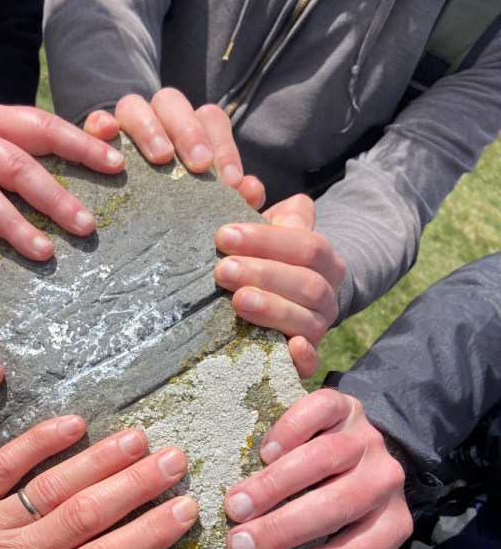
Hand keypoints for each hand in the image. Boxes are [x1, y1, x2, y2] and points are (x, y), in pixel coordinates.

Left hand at [0, 416, 198, 548]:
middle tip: (175, 460)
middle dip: (135, 485)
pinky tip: (71, 423)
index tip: (185, 509)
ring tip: (137, 439)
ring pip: (52, 486)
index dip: (150, 532)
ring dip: (97, 460)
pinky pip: (0, 467)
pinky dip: (35, 443)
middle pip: (87, 514)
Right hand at [84, 88, 265, 207]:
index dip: (226, 148)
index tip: (231, 183)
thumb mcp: (203, 206)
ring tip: (160, 158)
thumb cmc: (174, 212)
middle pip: (173, 103)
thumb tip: (251, 190)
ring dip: (149, 128)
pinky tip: (109, 136)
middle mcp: (158, 120)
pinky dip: (101, 124)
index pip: (211, 120)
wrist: (121, 221)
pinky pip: (95, 120)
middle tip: (198, 166)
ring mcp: (123, 126)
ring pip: (134, 105)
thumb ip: (230, 196)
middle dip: (188, 131)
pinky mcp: (94, 139)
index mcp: (189, 130)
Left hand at [214, 196, 344, 377]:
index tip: (223, 235)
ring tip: (237, 300)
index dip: (266, 239)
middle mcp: (326, 292)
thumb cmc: (263, 261)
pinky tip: (289, 347)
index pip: (305, 244)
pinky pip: (313, 361)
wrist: (282, 305)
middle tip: (222, 270)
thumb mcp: (263, 231)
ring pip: (307, 319)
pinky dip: (303, 357)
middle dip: (263, 274)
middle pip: (306, 283)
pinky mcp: (306, 357)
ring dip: (272, 309)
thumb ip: (255, 207)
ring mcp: (319, 326)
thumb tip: (247, 186)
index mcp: (321, 257)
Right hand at [224, 389, 411, 548]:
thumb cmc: (350, 507)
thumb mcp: (355, 546)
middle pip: (336, 507)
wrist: (372, 438)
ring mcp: (366, 438)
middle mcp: (385, 481)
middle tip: (237, 545)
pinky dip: (291, 430)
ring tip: (234, 505)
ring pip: (324, 459)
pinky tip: (264, 452)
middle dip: (283, 530)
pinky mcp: (345, 404)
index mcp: (390, 526)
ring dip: (275, 485)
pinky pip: (321, 411)